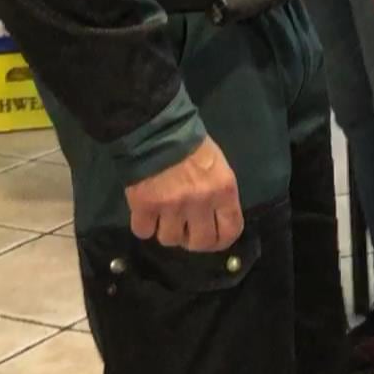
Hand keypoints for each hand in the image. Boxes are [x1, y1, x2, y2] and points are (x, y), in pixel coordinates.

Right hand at [124, 136, 243, 251]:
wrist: (156, 129)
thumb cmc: (191, 145)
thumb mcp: (218, 167)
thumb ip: (219, 195)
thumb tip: (214, 220)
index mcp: (223, 191)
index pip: (230, 232)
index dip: (220, 241)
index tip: (212, 239)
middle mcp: (200, 202)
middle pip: (200, 243)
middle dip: (192, 241)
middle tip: (185, 230)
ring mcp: (171, 206)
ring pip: (169, 240)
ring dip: (166, 231)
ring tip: (163, 216)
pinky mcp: (144, 205)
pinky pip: (143, 232)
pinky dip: (143, 225)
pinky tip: (146, 213)